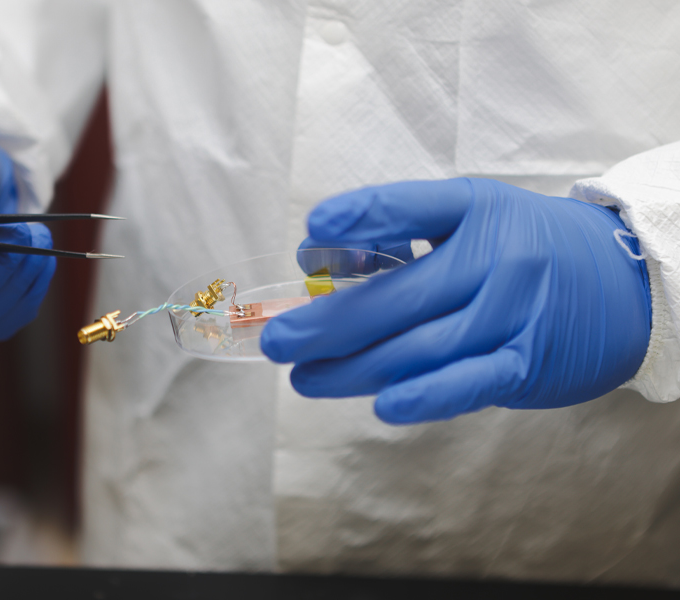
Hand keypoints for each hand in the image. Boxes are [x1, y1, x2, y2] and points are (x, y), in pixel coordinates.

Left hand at [261, 178, 650, 423]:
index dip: (360, 216)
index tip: (312, 231)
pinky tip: (380, 404)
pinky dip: (422, 396)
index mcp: (476, 210)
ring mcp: (513, 313)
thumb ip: (403, 234)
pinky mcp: (526, 363)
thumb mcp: (473, 218)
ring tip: (304, 378)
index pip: (410, 205)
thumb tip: (318, 258)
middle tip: (278, 342)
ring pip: (419, 348)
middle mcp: (496, 258)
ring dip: (353, 369)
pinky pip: (467, 383)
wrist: (622, 280)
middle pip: (398, 297)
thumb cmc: (525, 246)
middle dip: (328, 324)